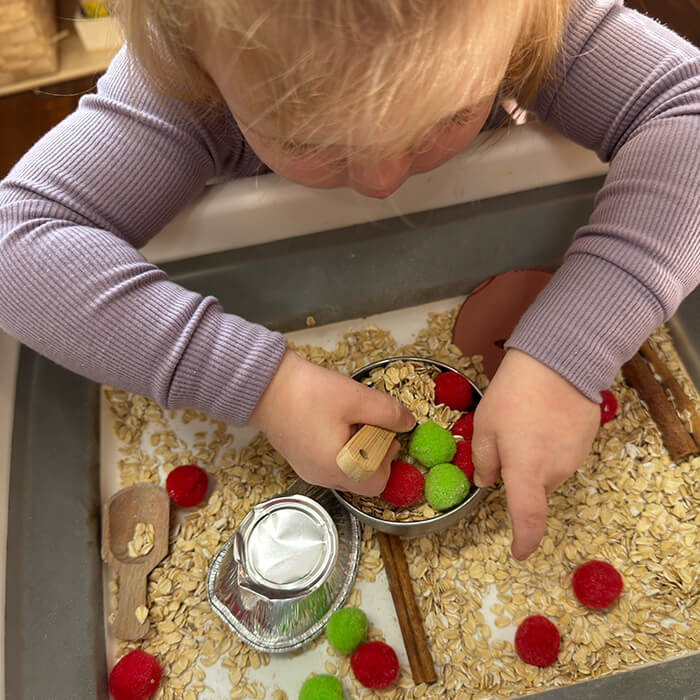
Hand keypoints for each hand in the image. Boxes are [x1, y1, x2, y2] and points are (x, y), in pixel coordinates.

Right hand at [248, 350, 415, 495]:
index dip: (388, 458)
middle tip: (367, 422)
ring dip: (356, 449)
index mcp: (340, 469)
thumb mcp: (357, 398)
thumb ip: (388, 413)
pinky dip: (338, 447)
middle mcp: (323, 477)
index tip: (384, 432)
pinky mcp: (300, 459)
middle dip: (373, 453)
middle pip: (362, 478)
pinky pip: (329, 461)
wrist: (264, 385)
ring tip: (348, 419)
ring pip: (346, 470)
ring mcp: (308, 470)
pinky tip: (332, 421)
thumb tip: (408, 422)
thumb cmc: (308, 393)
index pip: (379, 483)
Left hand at [471, 349, 598, 559]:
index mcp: (526, 473)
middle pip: (534, 489)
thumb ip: (484, 460)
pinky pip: (563, 454)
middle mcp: (555, 472)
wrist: (560, 360)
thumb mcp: (485, 425)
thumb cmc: (515, 394)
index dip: (524, 541)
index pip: (528, 520)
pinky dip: (550, 445)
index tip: (519, 552)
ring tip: (525, 422)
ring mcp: (575, 458)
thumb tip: (487, 481)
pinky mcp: (587, 442)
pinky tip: (543, 417)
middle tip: (505, 441)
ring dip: (535, 458)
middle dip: (518, 476)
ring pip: (548, 471)